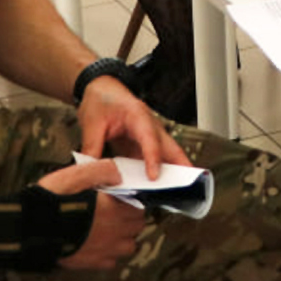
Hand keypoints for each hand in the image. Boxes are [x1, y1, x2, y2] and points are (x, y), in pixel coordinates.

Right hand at [36, 158, 144, 269]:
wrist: (29, 229)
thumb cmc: (51, 201)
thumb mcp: (76, 174)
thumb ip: (102, 170)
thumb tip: (118, 175)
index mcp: (114, 210)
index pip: (139, 207)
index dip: (131, 201)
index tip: (120, 199)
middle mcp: (114, 232)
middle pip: (136, 227)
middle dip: (129, 218)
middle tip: (114, 212)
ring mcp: (104, 250)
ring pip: (127, 246)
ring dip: (122, 238)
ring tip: (108, 229)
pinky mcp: (91, 263)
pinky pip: (111, 261)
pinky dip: (108, 254)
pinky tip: (96, 244)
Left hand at [77, 75, 193, 179]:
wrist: (99, 88)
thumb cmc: (100, 100)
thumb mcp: (92, 123)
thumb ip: (92, 148)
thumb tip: (91, 171)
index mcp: (138, 116)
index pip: (150, 139)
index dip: (153, 159)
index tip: (154, 177)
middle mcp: (149, 126)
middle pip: (169, 146)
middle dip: (181, 164)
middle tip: (189, 182)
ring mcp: (148, 135)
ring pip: (165, 154)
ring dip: (171, 171)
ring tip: (174, 192)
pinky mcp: (141, 144)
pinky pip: (152, 159)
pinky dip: (155, 172)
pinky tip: (152, 188)